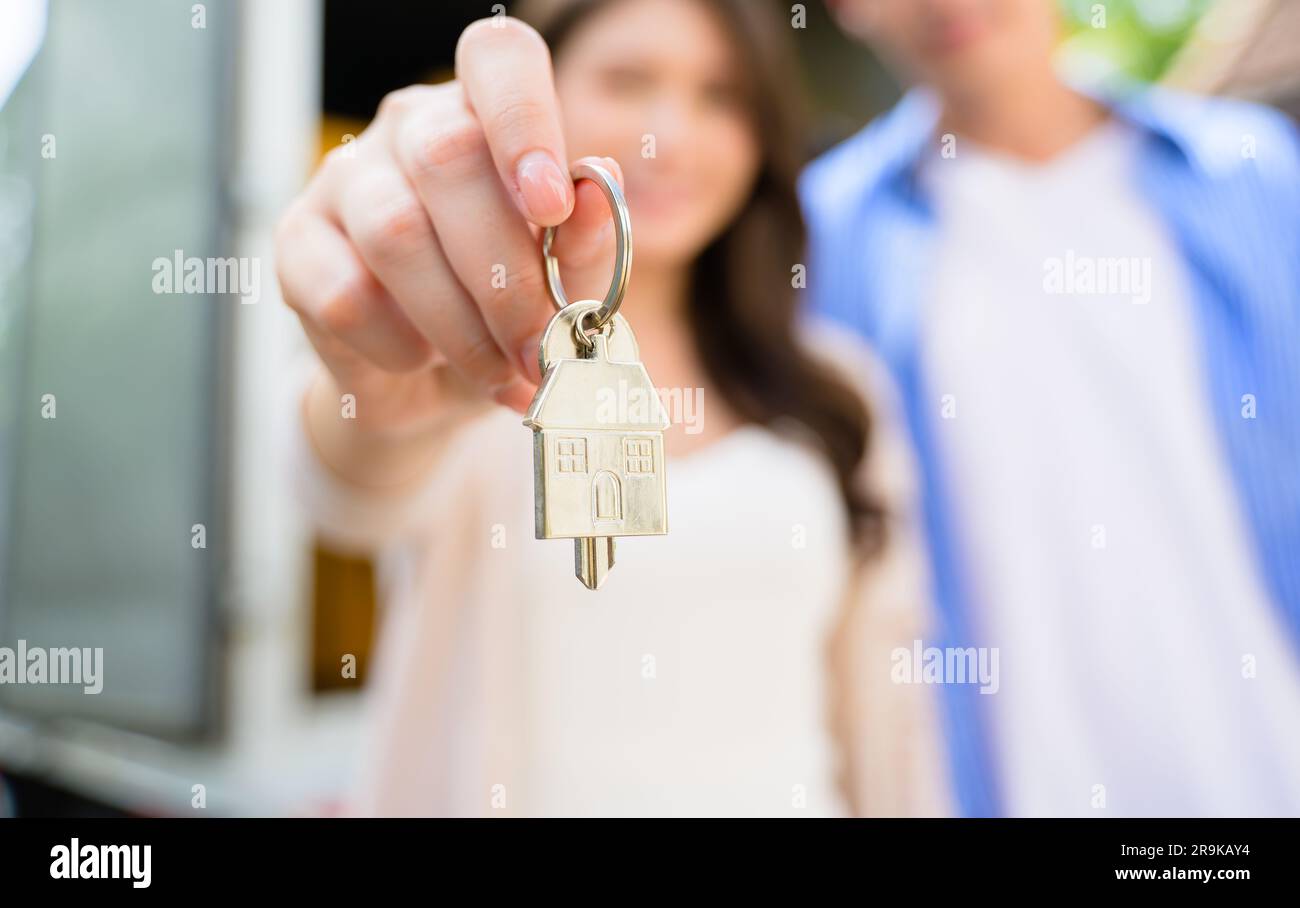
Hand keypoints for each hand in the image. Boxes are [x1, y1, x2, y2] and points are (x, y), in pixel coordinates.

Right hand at [275, 16, 622, 439]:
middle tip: (539, 349)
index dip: (525, 120)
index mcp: (487, 114)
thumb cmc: (507, 316)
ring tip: (500, 374)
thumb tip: (598, 192)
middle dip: (507, 276)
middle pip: (449, 159)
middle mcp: (410, 128)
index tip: (552, 205)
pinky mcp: (297, 242)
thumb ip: (585, 241)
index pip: (498, 59)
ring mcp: (344, 177)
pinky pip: (344, 292)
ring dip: (460, 323)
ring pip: (395, 231)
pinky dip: (398, 344)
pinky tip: (422, 361)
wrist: (431, 392)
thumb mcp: (561, 286)